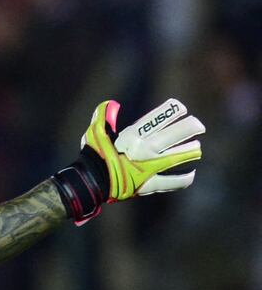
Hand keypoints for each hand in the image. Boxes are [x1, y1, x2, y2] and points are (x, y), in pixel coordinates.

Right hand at [52, 98, 203, 223]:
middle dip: (187, 129)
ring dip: (188, 153)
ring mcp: (147, 168)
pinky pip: (171, 182)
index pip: (155, 120)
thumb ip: (103, 118)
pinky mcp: (148, 184)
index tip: (181, 108)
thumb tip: (112, 105)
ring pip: (175, 158)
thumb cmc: (93, 156)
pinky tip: (191, 174)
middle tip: (199, 125)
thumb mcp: (94, 134)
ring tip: (197, 149)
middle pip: (171, 136)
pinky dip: (182, 179)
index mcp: (130, 137)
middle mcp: (142, 151)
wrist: (90, 183)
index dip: (170, 112)